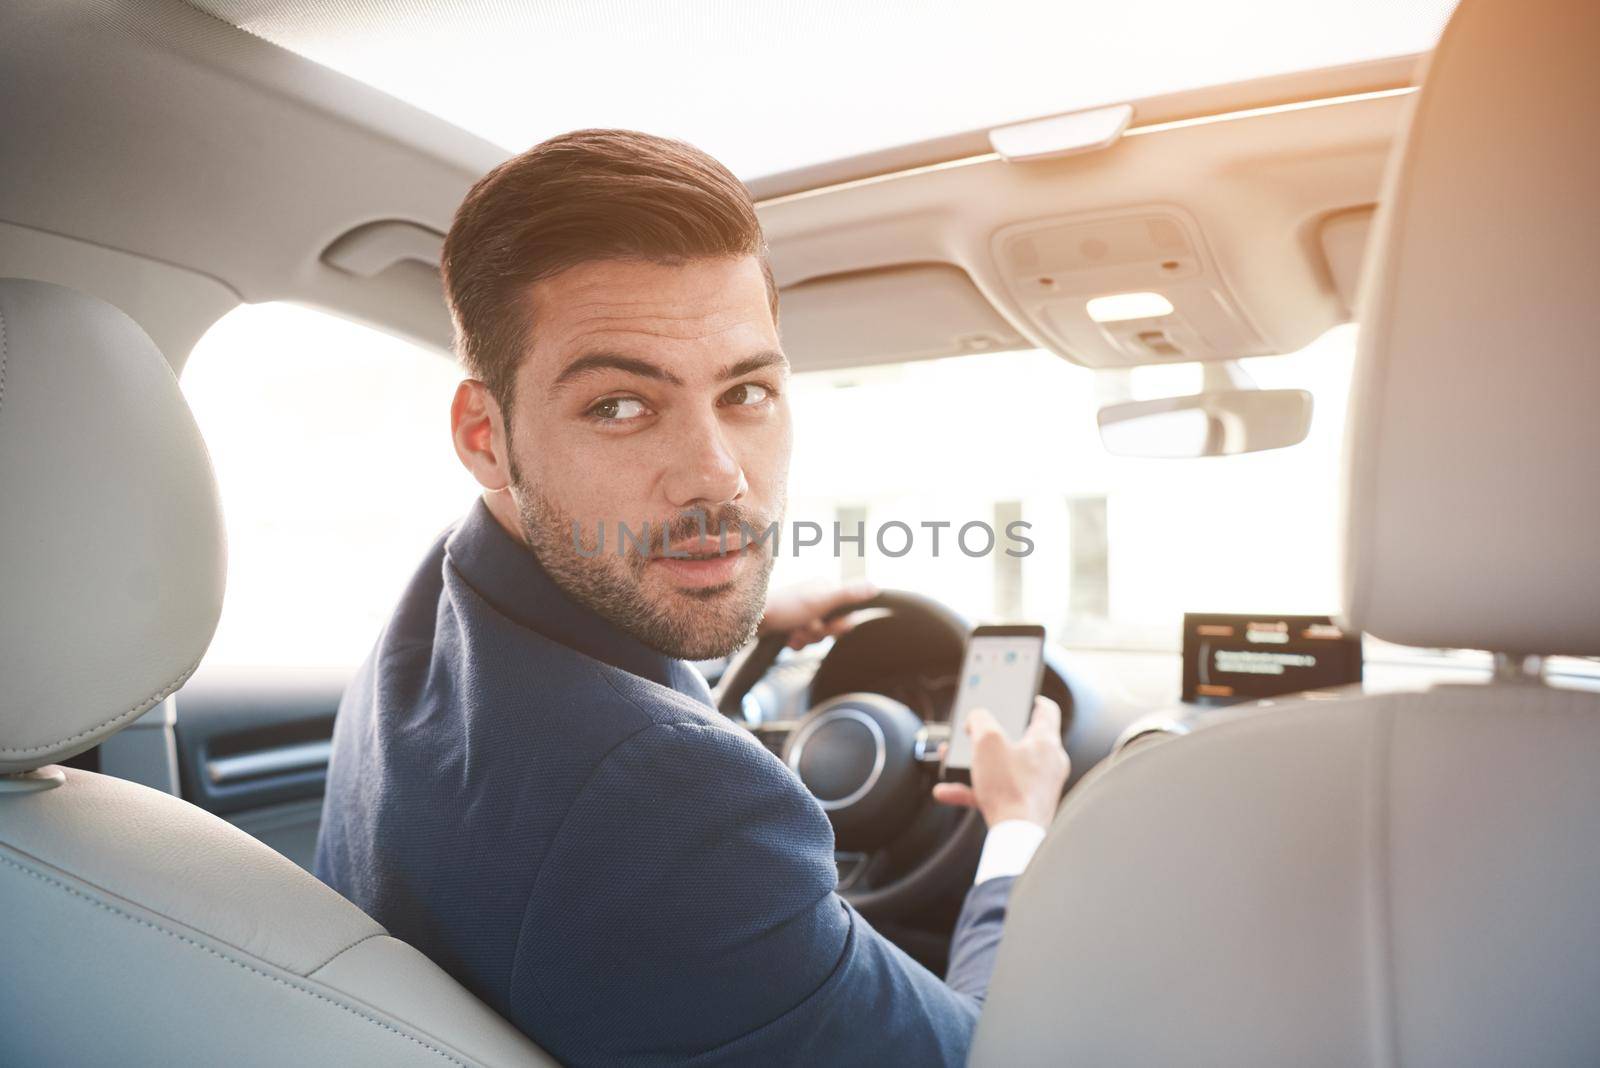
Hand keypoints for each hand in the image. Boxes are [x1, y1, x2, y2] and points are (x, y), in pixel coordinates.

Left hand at [758, 579, 878, 649]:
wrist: (748, 621)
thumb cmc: (784, 609)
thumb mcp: (820, 602)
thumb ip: (849, 595)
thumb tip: (877, 587)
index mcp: (825, 587)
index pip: (847, 612)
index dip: (838, 625)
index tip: (826, 624)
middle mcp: (815, 597)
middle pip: (832, 626)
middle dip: (819, 633)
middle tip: (804, 628)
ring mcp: (802, 611)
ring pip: (818, 636)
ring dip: (806, 639)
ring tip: (792, 633)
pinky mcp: (790, 623)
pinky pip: (803, 640)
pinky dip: (796, 643)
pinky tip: (786, 638)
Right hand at [932, 696, 1068, 829]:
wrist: (1016, 838)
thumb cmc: (1009, 787)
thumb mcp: (986, 741)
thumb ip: (979, 720)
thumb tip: (976, 718)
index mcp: (1046, 741)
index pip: (1046, 710)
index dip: (1031, 699)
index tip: (1020, 695)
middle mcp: (1048, 764)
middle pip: (1020, 739)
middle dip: (991, 735)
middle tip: (974, 731)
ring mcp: (1038, 787)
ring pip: (1004, 767)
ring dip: (977, 764)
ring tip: (953, 763)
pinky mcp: (1026, 808)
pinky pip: (997, 792)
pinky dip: (974, 790)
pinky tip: (947, 792)